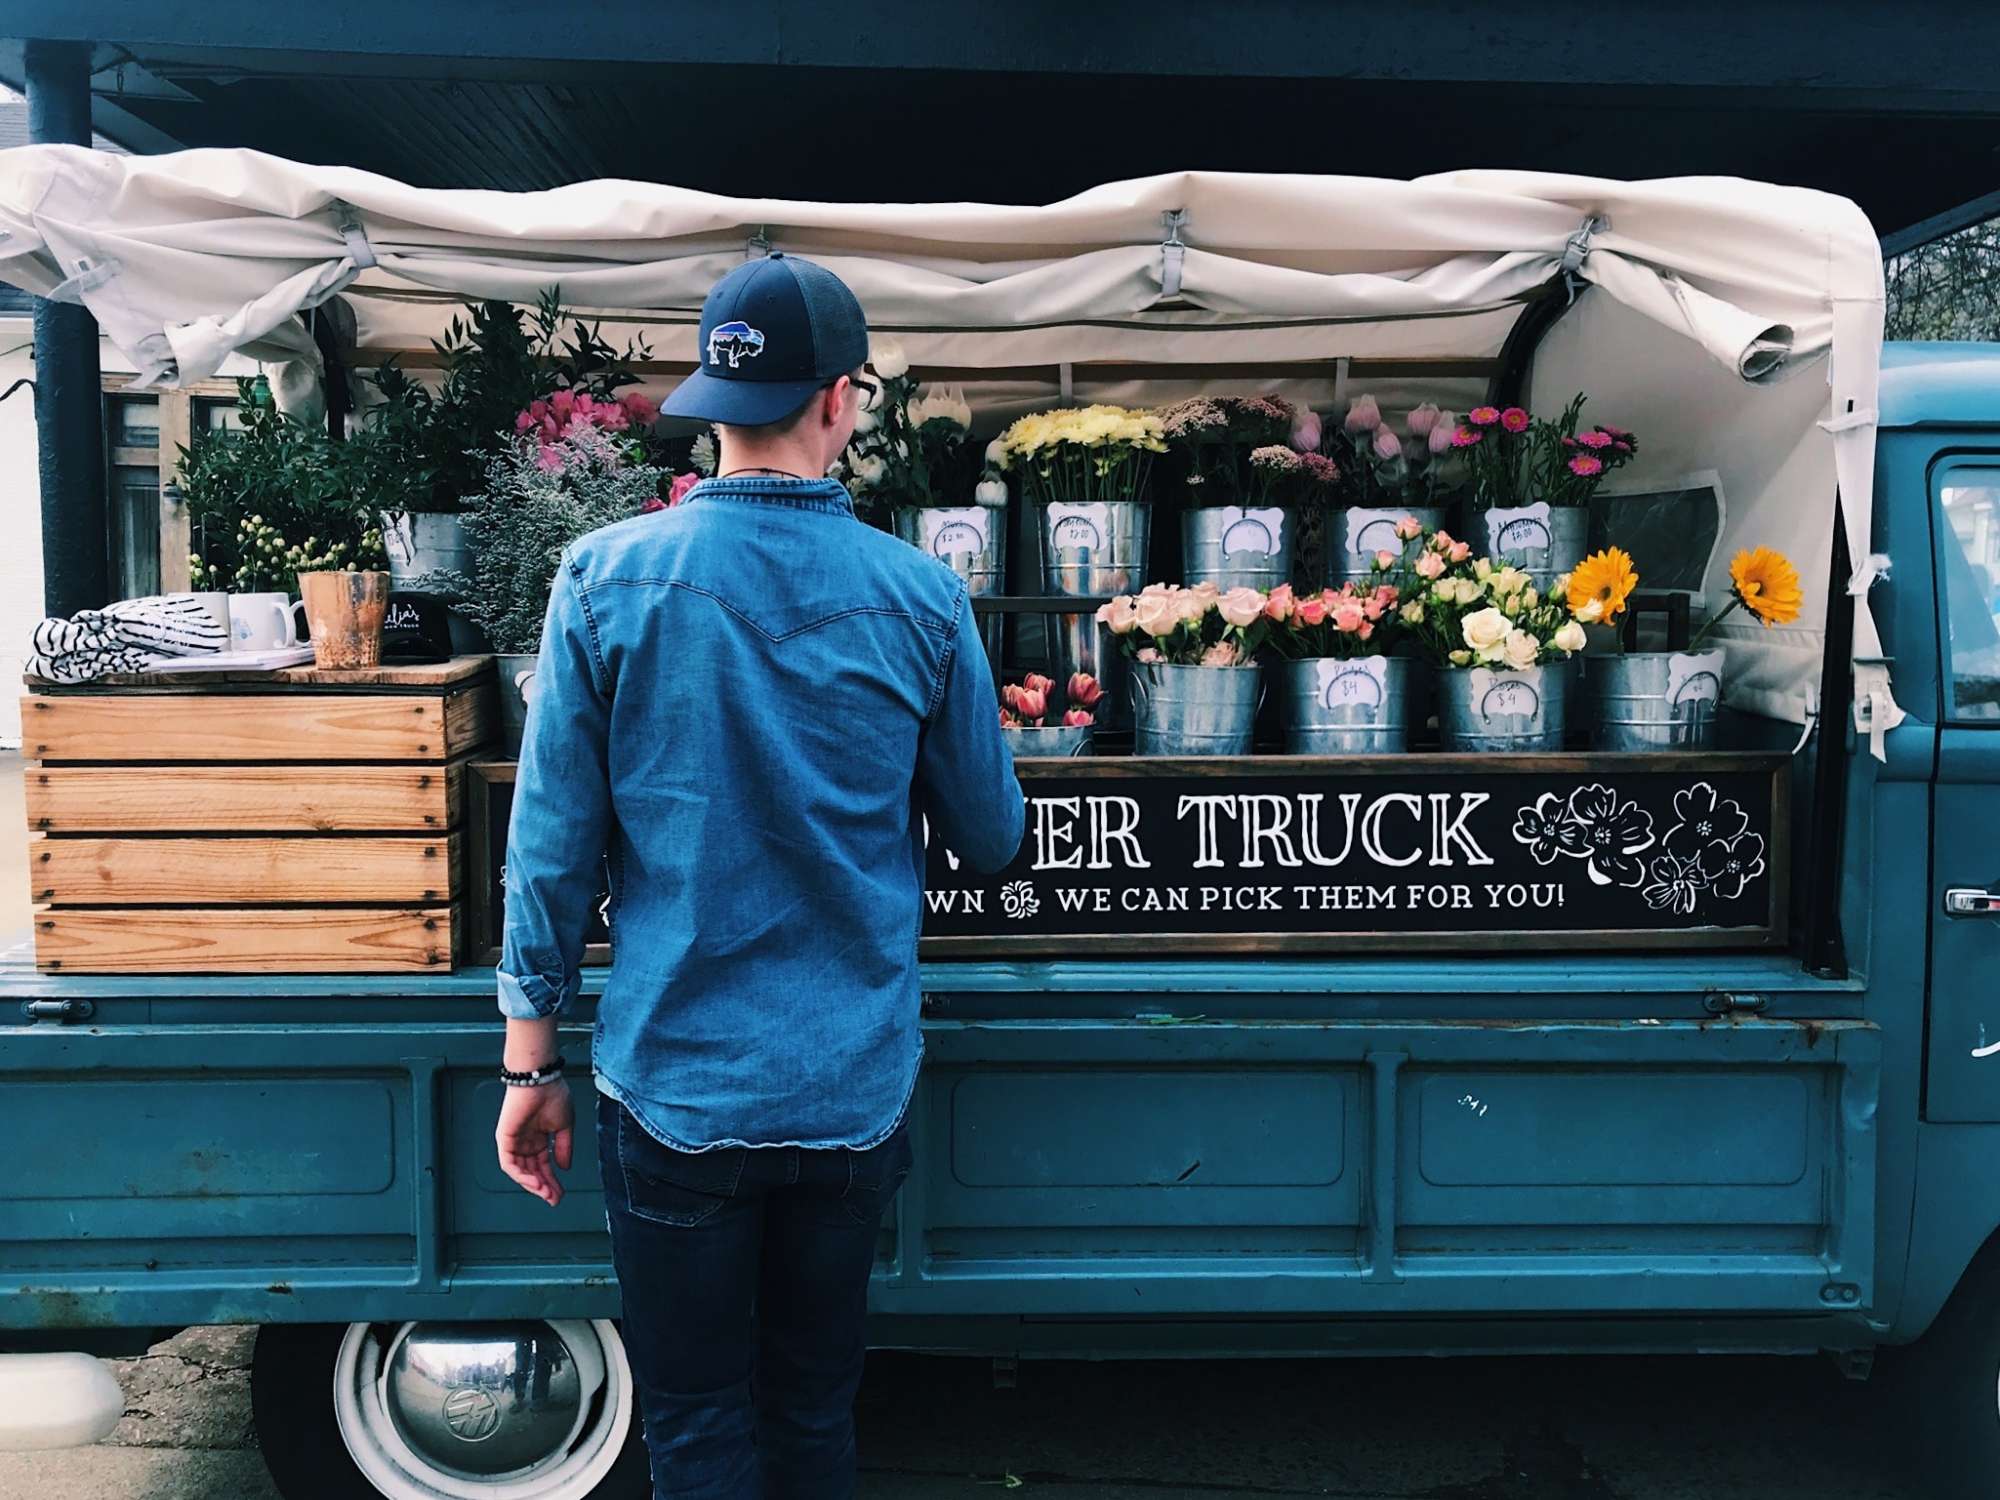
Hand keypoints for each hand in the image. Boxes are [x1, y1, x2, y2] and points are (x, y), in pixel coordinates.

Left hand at [496, 1078, 574, 1206]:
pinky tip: (535, 1182)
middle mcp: (525, 1141)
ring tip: (546, 1193)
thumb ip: (564, 1148)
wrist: (541, 1079)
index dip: (552, 1180)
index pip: (543, 1165)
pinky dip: (521, 1176)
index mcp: (539, 1137)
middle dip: (544, 1187)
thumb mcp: (565, 1126)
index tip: (560, 1193)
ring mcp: (514, 1141)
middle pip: (532, 1171)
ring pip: (520, 1171)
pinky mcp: (504, 1139)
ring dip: (533, 1184)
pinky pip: (509, 1164)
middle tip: (554, 1198)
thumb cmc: (553, 1094)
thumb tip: (565, 1167)